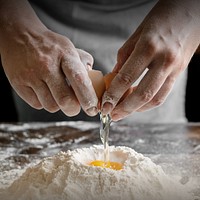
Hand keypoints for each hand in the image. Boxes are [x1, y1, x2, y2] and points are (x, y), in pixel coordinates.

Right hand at [0, 1, 97, 116]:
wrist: (18, 35)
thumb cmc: (49, 46)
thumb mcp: (70, 48)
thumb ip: (83, 65)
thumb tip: (92, 84)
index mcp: (65, 55)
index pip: (80, 80)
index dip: (88, 98)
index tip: (92, 108)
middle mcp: (47, 66)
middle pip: (65, 100)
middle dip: (73, 109)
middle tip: (74, 107)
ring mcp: (31, 75)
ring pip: (51, 106)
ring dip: (57, 105)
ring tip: (56, 93)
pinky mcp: (18, 83)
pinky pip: (37, 104)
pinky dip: (43, 102)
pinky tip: (43, 91)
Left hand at [101, 0, 199, 120]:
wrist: (190, 15)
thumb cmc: (160, 19)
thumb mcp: (136, 34)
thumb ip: (124, 58)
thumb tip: (113, 77)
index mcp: (148, 47)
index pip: (126, 78)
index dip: (113, 95)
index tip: (104, 105)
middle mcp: (163, 61)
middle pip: (142, 94)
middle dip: (124, 109)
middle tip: (112, 115)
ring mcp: (174, 69)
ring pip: (154, 99)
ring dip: (136, 109)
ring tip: (122, 112)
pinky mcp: (179, 74)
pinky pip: (163, 95)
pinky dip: (148, 103)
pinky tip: (137, 104)